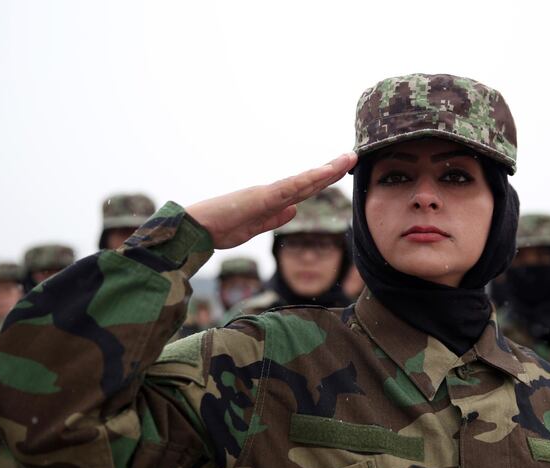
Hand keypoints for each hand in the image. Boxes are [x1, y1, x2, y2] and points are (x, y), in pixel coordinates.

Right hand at [187, 152, 356, 248]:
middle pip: (309, 181)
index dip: (324, 180)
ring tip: (347, 159)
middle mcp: (273, 193)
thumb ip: (274, 219)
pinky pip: (288, 189)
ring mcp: (267, 194)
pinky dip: (307, 180)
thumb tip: (294, 211)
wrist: (196, 229)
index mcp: (272, 202)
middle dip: (332, 169)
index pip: (304, 189)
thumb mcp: (254, 228)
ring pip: (303, 180)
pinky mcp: (261, 198)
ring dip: (327, 170)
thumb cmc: (220, 228)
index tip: (342, 169)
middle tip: (353, 155)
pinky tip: (323, 174)